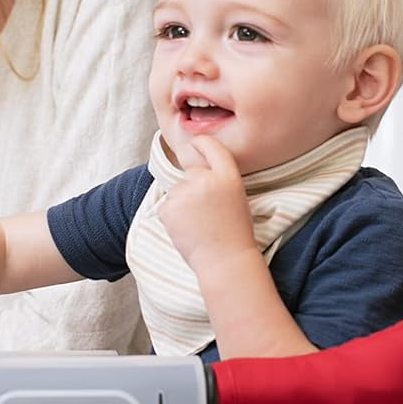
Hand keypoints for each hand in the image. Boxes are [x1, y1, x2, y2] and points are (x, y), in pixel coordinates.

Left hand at [158, 135, 255, 278]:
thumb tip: (194, 173)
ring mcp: (186, 192)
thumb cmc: (234, 235)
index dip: (201, 143)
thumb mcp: (236, 199)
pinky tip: (186, 230)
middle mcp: (207, 179)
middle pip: (190, 173)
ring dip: (181, 205)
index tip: (196, 143)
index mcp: (228, 176)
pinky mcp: (169, 207)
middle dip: (192, 189)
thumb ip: (218, 182)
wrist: (225, 261)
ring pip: (176, 191)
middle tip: (205, 213)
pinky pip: (166, 206)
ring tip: (198, 225)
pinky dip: (172, 217)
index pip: (212, 147)